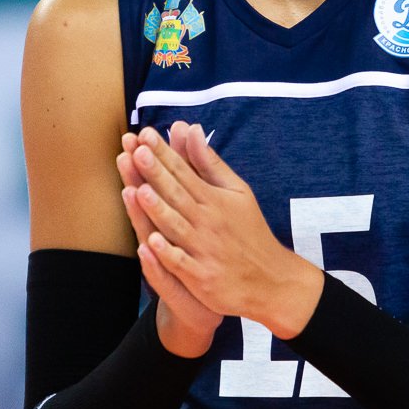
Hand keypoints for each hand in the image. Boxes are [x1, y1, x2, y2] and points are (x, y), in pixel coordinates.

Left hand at [126, 123, 322, 339]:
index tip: (146, 134)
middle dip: (156, 174)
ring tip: (139, 190)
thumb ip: (209, 163)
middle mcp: (208, 222)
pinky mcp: (202, 278)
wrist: (271, 280)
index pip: (184, 172)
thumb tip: (192, 128)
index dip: (164, 154)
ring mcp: (204, 251)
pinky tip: (150, 243)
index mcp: (214, 199)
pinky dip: (167, 255)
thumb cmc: (248, 231)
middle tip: (138, 151)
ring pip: (176, 228)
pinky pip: (182, 265)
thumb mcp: (236, 192)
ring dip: (158, 210)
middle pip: (177, 195)